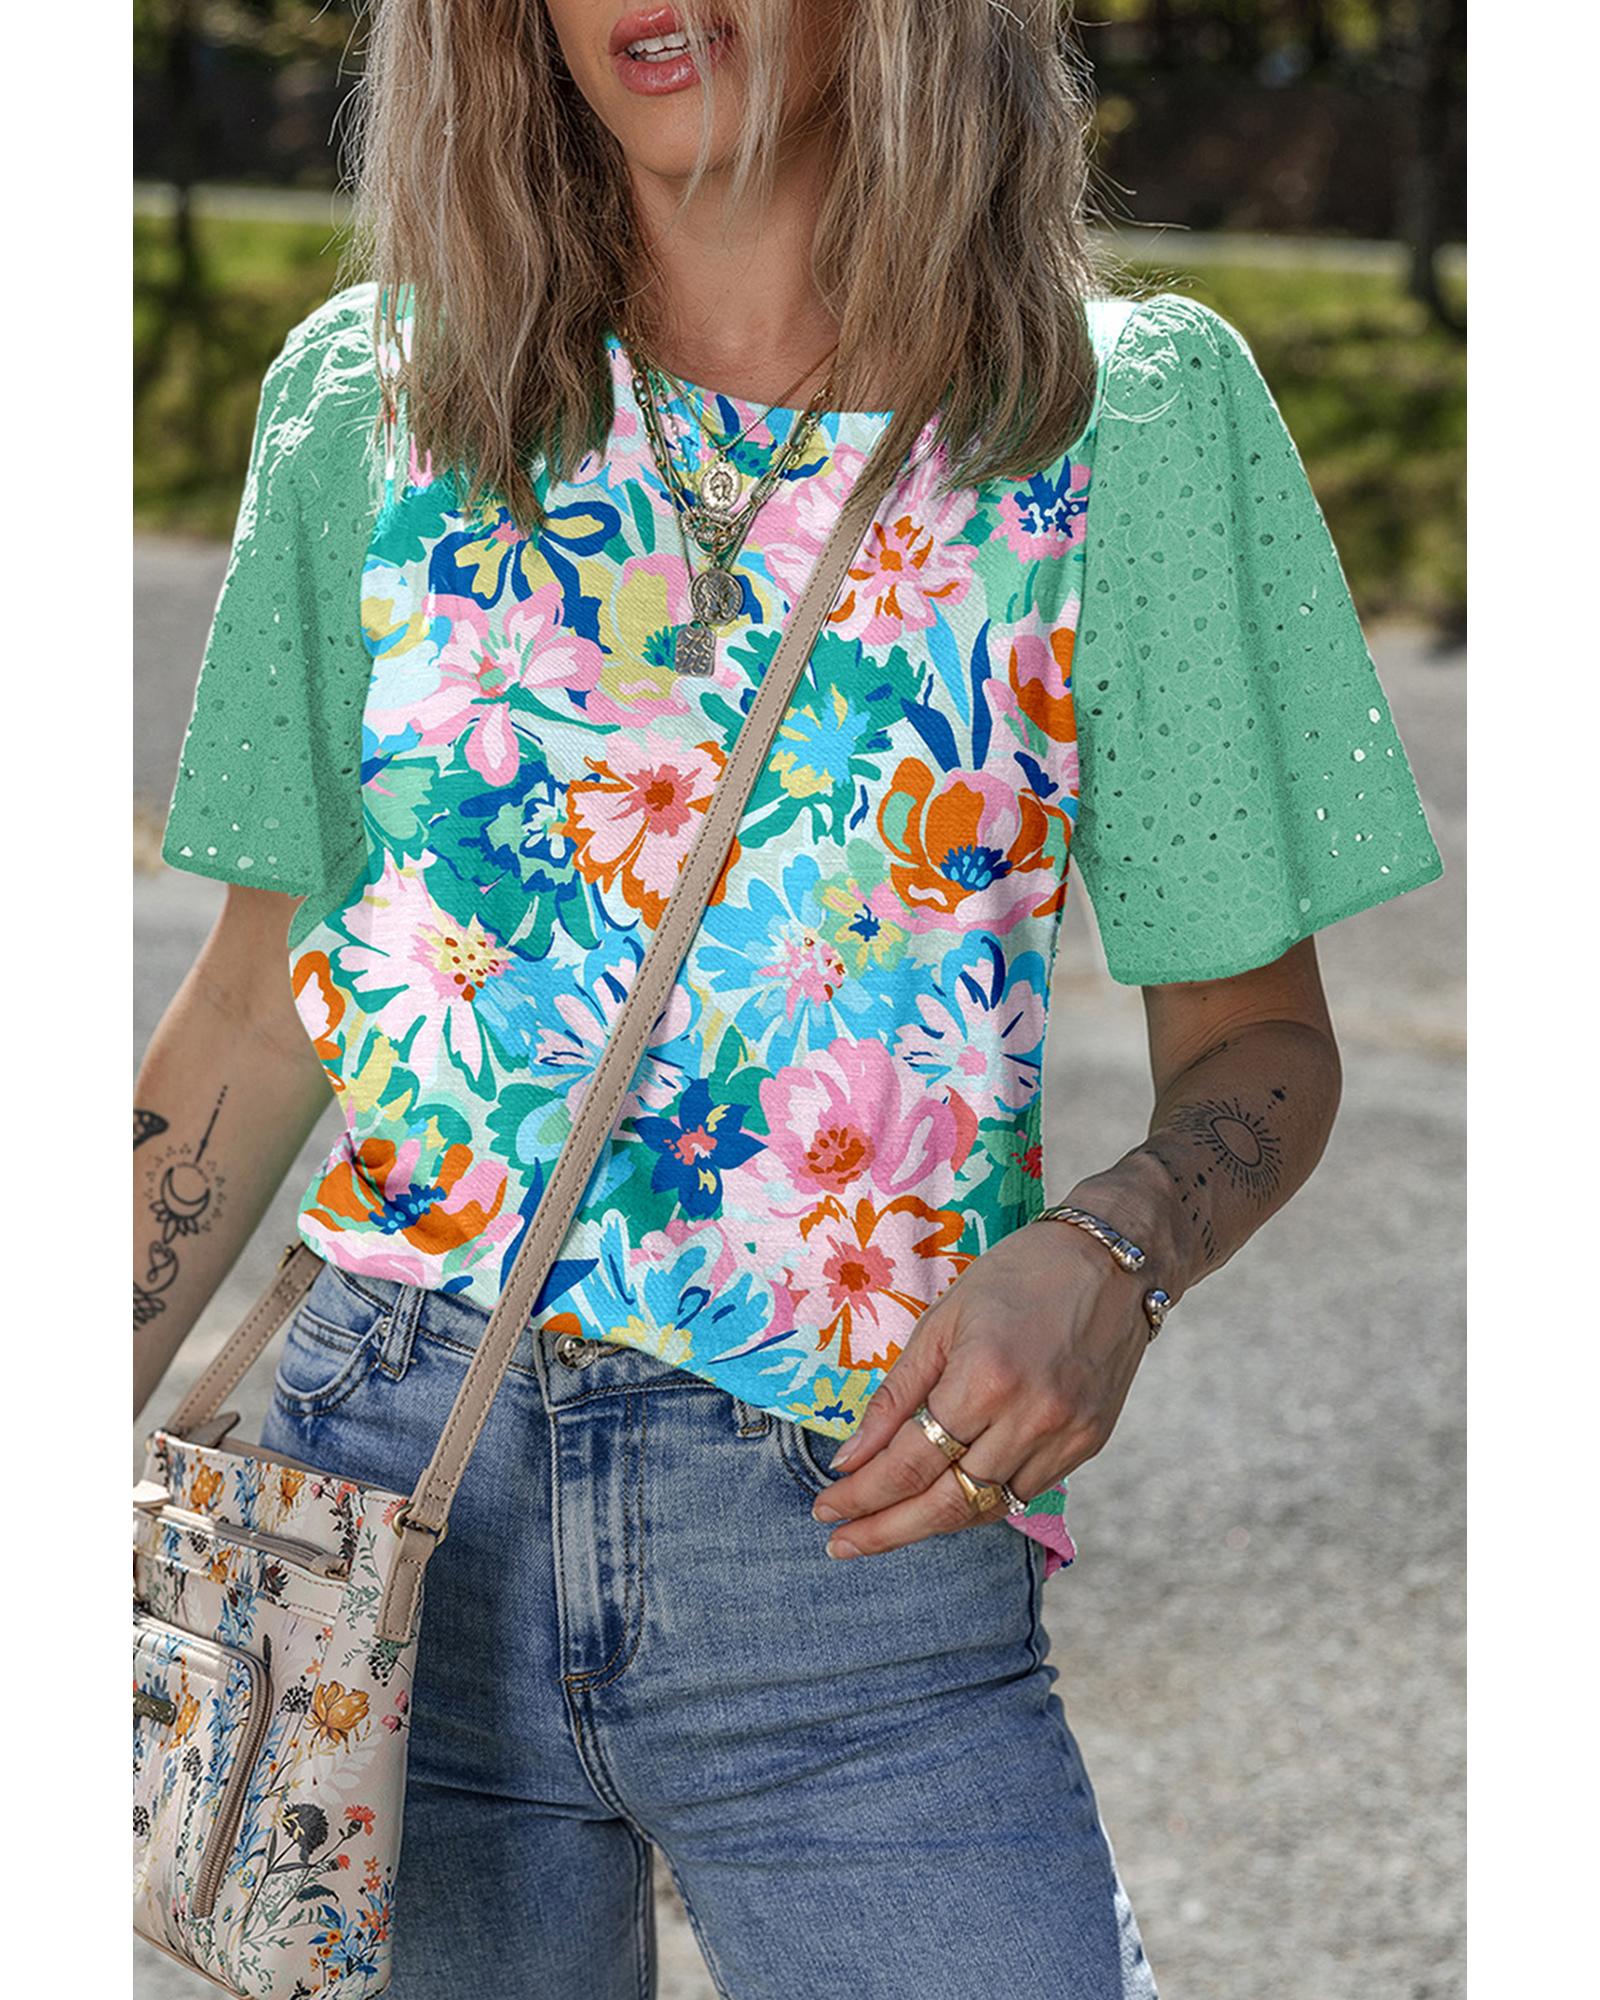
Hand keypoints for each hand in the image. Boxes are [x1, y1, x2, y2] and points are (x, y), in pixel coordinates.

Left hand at [810, 1216, 1153, 1558]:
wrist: (1112, 1261)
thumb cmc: (1016, 1276)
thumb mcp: (942, 1321)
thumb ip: (896, 1396)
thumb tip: (850, 1459)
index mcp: (984, 1379)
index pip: (910, 1462)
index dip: (862, 1495)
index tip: (826, 1510)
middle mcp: (1029, 1418)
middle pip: (947, 1503)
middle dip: (886, 1531)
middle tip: (842, 1545)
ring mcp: (1066, 1437)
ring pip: (987, 1509)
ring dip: (931, 1523)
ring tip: (884, 1526)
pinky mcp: (1089, 1444)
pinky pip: (1023, 1492)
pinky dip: (980, 1503)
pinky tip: (945, 1499)